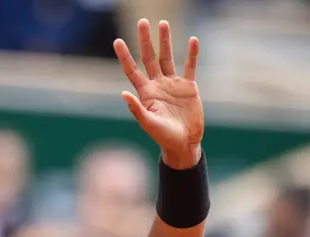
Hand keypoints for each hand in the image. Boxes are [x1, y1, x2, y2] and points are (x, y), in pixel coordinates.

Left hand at [114, 19, 203, 169]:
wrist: (184, 143)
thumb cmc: (164, 137)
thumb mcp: (148, 124)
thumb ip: (136, 109)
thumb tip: (123, 93)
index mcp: (145, 93)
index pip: (132, 70)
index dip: (124, 56)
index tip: (117, 41)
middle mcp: (157, 85)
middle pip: (149, 58)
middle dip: (145, 40)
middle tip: (142, 21)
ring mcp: (173, 84)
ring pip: (168, 58)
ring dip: (165, 41)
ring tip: (163, 23)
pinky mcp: (189, 87)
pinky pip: (190, 66)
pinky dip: (191, 54)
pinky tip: (192, 40)